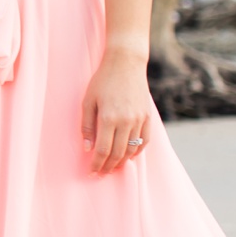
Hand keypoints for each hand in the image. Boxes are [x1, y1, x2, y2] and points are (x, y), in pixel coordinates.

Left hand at [81, 49, 153, 174]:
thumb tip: (87, 148)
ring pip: (132, 150)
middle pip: (118, 154)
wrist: (126, 63)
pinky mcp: (148, 116)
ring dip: (122, 161)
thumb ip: (87, 126)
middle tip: (101, 173)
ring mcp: (139, 119)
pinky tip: (129, 156)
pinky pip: (145, 141)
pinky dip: (137, 151)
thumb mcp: (88, 101)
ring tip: (114, 167)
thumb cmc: (102, 81)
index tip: (91, 172)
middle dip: (108, 166)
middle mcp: (126, 121)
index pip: (102, 150)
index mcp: (108, 118)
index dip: (97, 164)